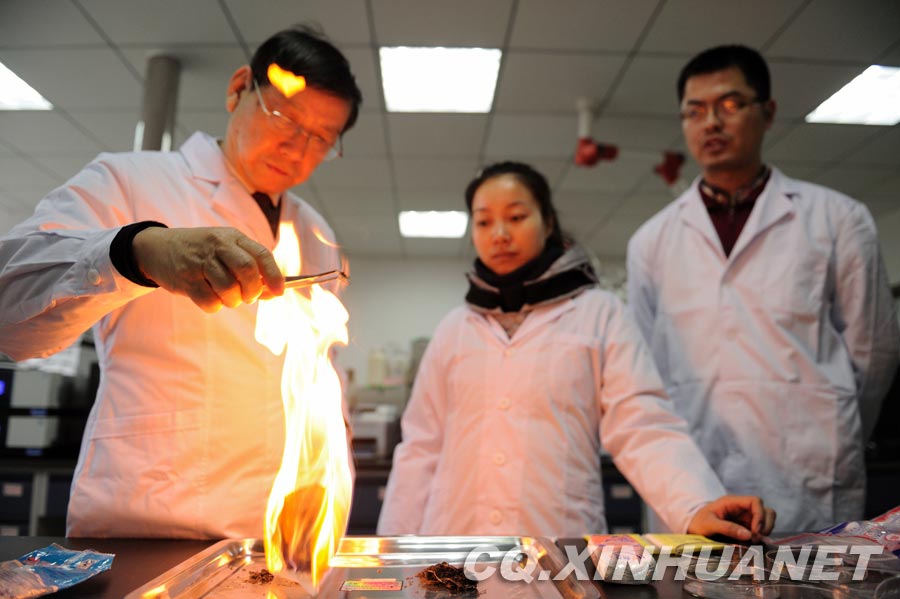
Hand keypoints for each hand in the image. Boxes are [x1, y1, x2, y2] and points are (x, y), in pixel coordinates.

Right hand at [132, 226, 284, 311]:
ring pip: (229, 289)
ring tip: (227, 297)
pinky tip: (210, 297)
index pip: (261, 255)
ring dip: (233, 300)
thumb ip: (250, 269)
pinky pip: (210, 301)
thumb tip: (274, 292)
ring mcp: (199, 261)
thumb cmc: (201, 253)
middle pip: (247, 270)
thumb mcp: (225, 251)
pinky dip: (215, 306)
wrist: (157, 248)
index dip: (274, 275)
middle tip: (249, 297)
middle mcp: (217, 245)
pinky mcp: (185, 279)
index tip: (280, 291)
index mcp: (232, 237)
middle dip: (253, 290)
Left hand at [687, 495, 775, 541]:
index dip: (760, 515)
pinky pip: (761, 531)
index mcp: (733, 502)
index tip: (756, 531)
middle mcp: (742, 509)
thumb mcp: (709, 524)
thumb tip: (748, 535)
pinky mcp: (747, 528)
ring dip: (765, 531)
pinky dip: (761, 538)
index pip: (755, 501)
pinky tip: (754, 544)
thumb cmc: (699, 523)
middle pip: (766, 510)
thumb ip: (727, 528)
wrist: (694, 529)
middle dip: (766, 525)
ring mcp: (746, 518)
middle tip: (757, 538)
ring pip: (767, 520)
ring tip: (755, 542)